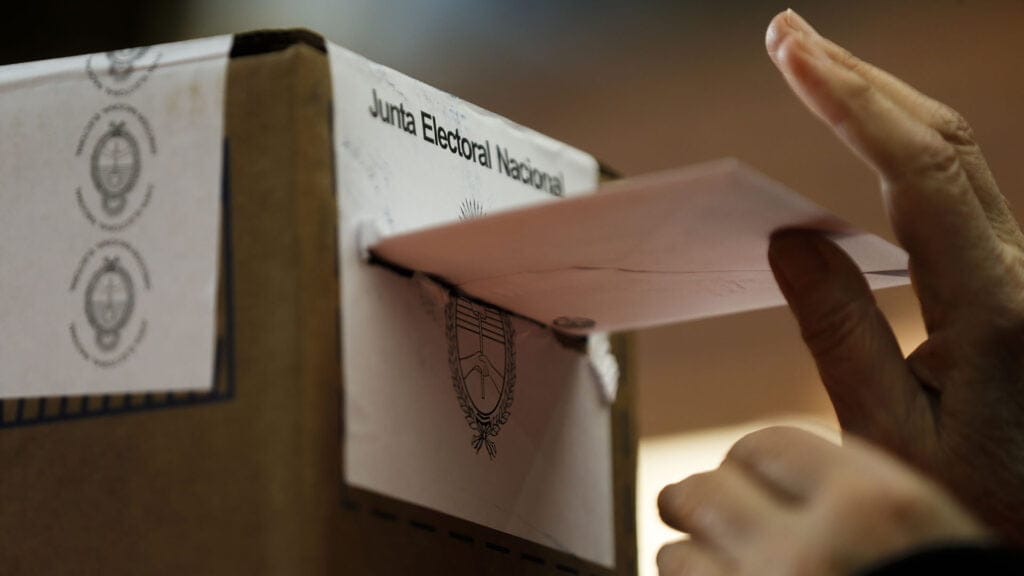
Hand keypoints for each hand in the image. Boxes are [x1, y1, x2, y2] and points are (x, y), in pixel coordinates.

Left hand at [657, 427, 988, 575]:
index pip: (765, 446)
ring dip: (687, 557)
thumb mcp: (924, 538)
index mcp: (872, 508)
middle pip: (706, 491)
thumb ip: (847, 497)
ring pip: (676, 555)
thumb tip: (757, 469)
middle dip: (697, 499)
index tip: (740, 474)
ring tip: (704, 563)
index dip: (745, 461)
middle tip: (691, 507)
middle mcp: (807, 551)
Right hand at [764, 10, 1023, 541]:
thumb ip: (840, 337)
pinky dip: (896, 143)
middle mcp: (1023, 272)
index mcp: (996, 308)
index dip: (851, 103)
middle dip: (859, 77)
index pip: (921, 173)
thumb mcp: (889, 436)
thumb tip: (791, 238)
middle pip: (943, 140)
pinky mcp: (1012, 275)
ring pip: (954, 154)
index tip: (791, 54)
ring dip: (878, 100)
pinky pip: (955, 187)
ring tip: (810, 63)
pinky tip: (858, 128)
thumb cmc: (977, 497)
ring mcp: (1023, 268)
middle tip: (788, 33)